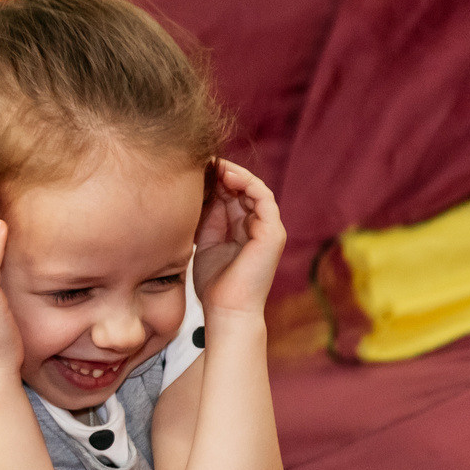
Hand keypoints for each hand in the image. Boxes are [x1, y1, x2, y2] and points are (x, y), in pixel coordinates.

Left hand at [191, 159, 284, 317]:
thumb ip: (208, 217)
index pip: (232, 195)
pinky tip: (228, 176)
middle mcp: (258, 226)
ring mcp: (269, 228)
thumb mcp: (206, 242)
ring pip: (254, 188)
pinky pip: (263, 198)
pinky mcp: (274, 232)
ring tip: (215, 165)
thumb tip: (201, 189)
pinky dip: (247, 183)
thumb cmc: (214, 284)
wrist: (227, 310)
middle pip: (242, 189)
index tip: (196, 168)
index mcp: (243, 229)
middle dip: (223, 173)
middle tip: (203, 159)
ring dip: (235, 174)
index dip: (216, 179)